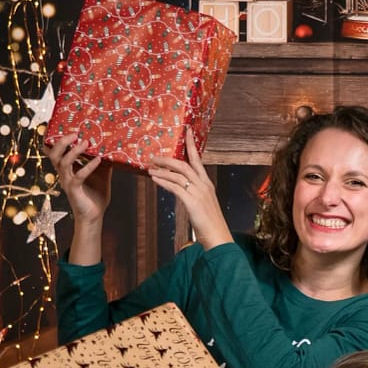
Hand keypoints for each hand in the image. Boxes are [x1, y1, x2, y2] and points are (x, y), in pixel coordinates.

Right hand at [45, 132, 111, 228]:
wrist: (94, 215)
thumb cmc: (95, 194)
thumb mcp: (102, 173)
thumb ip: (103, 160)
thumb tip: (112, 146)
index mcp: (67, 168)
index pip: (54, 151)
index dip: (52, 139)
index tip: (60, 127)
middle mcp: (64, 173)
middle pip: (53, 154)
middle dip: (61, 142)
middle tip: (74, 133)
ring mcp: (68, 181)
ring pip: (63, 163)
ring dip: (74, 151)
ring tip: (86, 142)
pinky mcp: (74, 190)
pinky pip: (78, 176)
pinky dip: (88, 167)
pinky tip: (98, 160)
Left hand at [147, 128, 231, 249]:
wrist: (218, 237)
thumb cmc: (210, 224)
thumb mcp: (202, 205)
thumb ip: (192, 194)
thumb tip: (179, 190)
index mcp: (207, 183)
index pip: (198, 159)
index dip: (191, 144)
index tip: (187, 130)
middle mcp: (204, 185)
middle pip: (184, 164)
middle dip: (167, 159)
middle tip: (154, 156)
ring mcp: (199, 193)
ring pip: (178, 174)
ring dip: (162, 170)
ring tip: (149, 168)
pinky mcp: (193, 202)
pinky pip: (175, 187)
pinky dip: (163, 181)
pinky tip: (155, 179)